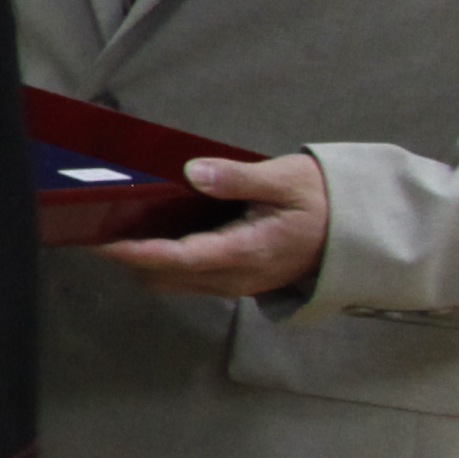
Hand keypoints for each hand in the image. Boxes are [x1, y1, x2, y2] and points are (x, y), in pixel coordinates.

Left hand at [101, 151, 332, 300]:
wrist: (361, 231)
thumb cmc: (324, 200)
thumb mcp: (286, 179)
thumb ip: (237, 178)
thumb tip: (195, 173)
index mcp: (245, 252)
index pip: (175, 259)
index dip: (134, 252)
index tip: (99, 240)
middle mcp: (235, 277)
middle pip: (164, 276)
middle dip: (129, 257)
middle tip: (97, 224)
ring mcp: (236, 284)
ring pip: (174, 281)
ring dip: (145, 261)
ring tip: (116, 227)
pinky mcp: (238, 281)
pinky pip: (190, 278)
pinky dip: (165, 262)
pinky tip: (154, 234)